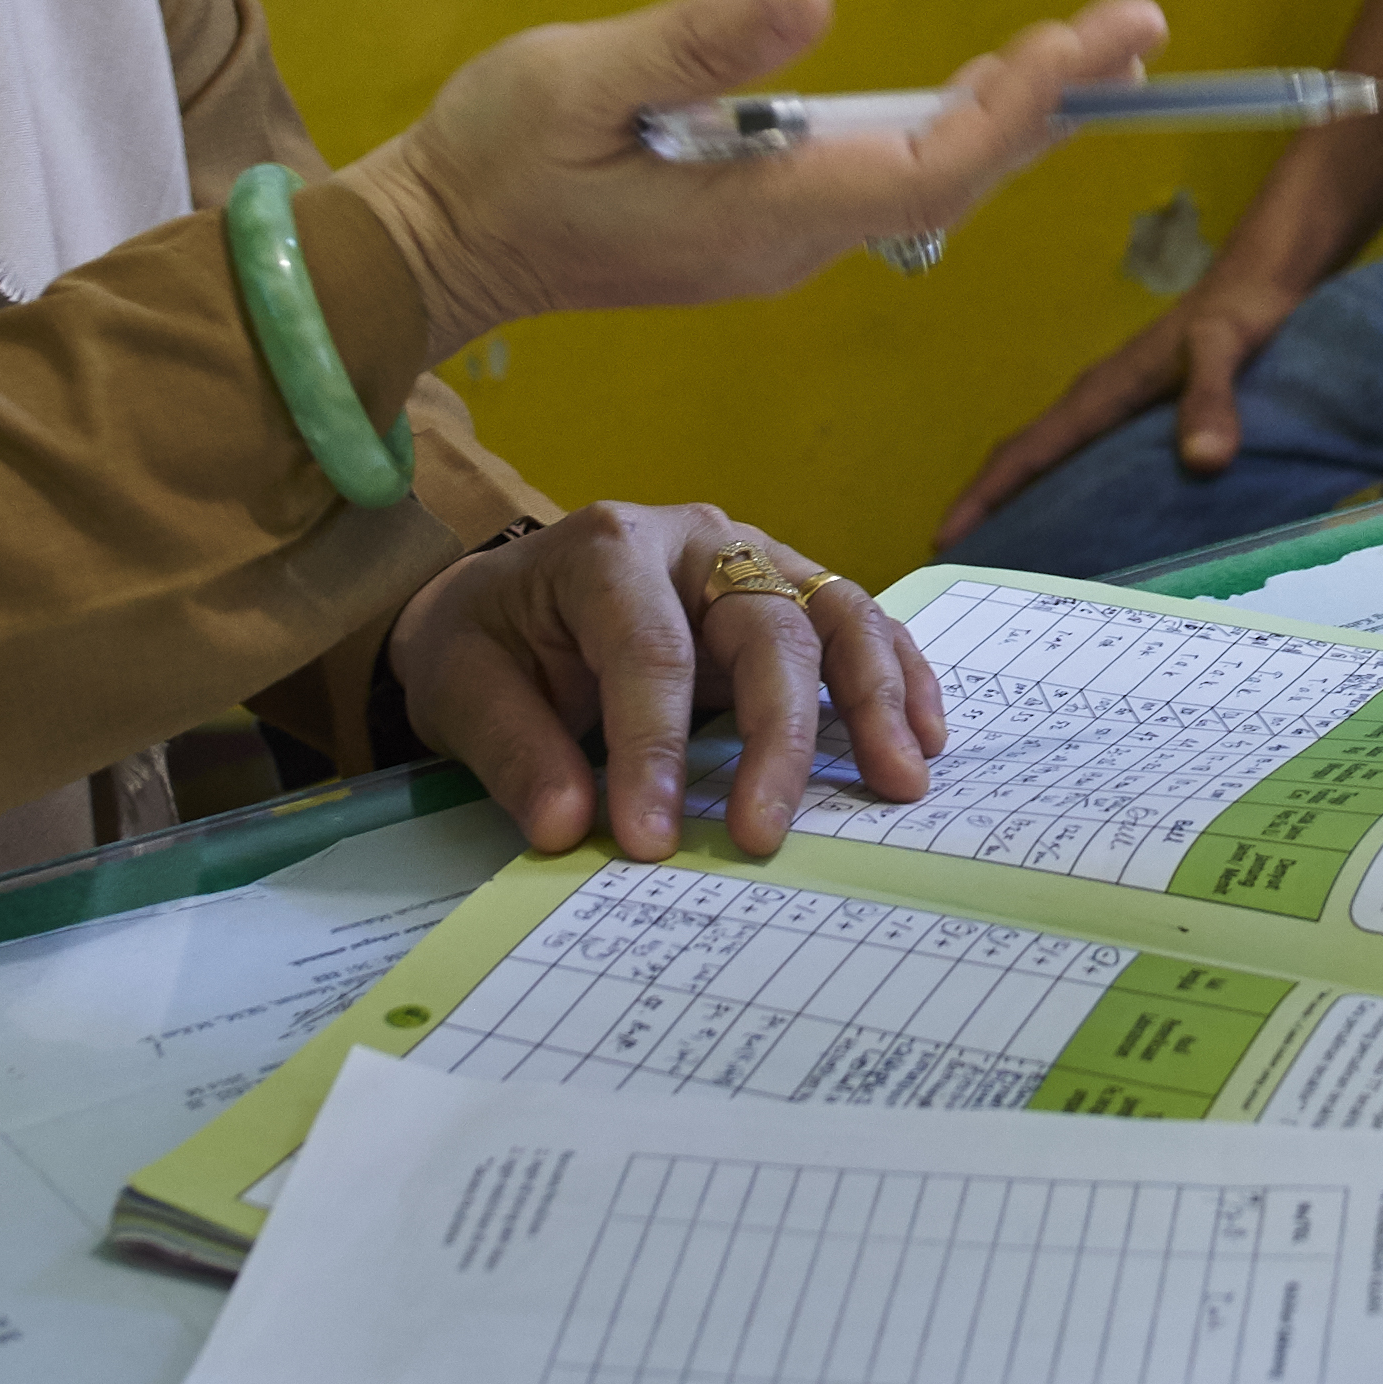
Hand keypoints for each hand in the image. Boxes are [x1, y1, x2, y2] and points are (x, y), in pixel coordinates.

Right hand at [332, 0, 1165, 357]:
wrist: (429, 253)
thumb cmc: (488, 164)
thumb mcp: (578, 81)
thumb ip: (697, 40)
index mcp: (765, 213)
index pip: (935, 162)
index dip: (1024, 99)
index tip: (1096, 36)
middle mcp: (790, 244)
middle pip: (953, 177)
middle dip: (1047, 102)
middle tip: (1135, 33)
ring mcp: (774, 245)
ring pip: (923, 184)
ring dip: (1003, 119)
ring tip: (1084, 55)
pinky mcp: (752, 234)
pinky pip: (878, 183)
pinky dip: (942, 134)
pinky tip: (974, 96)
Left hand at [389, 501, 946, 861]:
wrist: (507, 600)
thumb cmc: (488, 639)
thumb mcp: (459, 685)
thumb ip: (512, 751)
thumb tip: (567, 827)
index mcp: (608, 550)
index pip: (650, 649)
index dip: (654, 748)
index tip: (649, 842)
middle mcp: (698, 541)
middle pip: (766, 627)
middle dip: (777, 736)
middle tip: (766, 836)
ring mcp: (756, 560)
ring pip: (837, 614)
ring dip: (877, 699)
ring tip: (899, 781)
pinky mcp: (789, 595)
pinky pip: (861, 626)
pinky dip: (901, 678)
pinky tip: (922, 738)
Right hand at [935, 247, 1319, 545]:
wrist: (1260, 283)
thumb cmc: (1237, 314)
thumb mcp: (1225, 349)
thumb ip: (1211, 398)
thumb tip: (1204, 461)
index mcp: (1100, 395)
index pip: (1026, 451)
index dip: (984, 496)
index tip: (945, 540)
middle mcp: (1095, 404)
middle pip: (1023, 461)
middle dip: (988, 510)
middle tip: (965, 571)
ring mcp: (1113, 409)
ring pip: (1049, 462)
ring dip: (1021, 505)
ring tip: (1007, 563)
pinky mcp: (1136, 415)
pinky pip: (1081, 461)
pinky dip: (1063, 495)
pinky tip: (1082, 531)